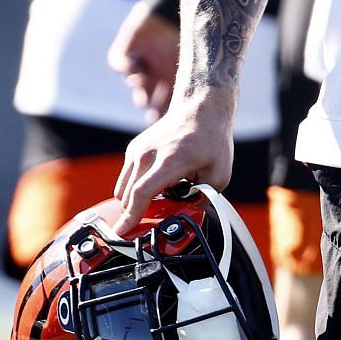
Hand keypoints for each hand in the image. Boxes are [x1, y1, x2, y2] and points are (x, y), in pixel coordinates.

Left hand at [109, 0, 180, 118]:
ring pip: (133, 81)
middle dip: (147, 100)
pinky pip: (117, 62)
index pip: (163, 101)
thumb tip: (184, 108)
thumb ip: (191, 85)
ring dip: (137, 84)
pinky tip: (133, 66)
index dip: (160, 112)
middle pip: (147, 96)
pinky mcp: (127, 47)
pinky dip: (123, 66)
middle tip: (150, 105)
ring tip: (144, 79)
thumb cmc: (190, 37)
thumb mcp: (194, 65)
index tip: (159, 120)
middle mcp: (156, 71)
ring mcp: (141, 60)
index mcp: (172, 77)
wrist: (175, 8)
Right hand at [113, 90, 236, 228]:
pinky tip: (157, 181)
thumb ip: (200, 198)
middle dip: (137, 212)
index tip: (122, 231)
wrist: (200, 108)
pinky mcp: (134, 148)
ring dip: (135, 199)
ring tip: (161, 195)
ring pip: (123, 189)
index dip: (131, 216)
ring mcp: (138, 150)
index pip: (142, 193)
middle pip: (128, 196)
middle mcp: (148, 154)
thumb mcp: (218, 175)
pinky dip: (136, 186)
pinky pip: (127, 177)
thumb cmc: (210, 140)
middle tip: (155, 217)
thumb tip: (185, 212)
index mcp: (169, 161)